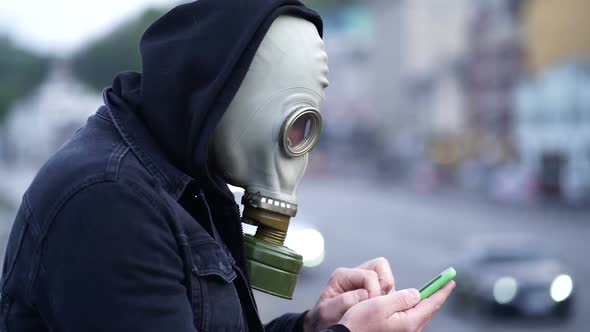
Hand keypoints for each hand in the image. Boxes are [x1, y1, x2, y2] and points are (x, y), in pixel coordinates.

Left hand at [303, 257, 394, 331]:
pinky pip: (386, 286)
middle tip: (378, 302)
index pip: (369, 275)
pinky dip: (386, 296)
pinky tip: (377, 307)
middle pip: (380, 266)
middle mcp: (354, 273)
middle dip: (384, 284)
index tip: (370, 307)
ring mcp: (363, 279)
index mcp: (342, 275)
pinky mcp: (370, 287)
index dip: (374, 290)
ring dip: (386, 291)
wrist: (322, 323)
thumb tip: (364, 294)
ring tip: (377, 306)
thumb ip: (344, 301)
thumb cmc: (322, 318)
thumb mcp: (328, 311)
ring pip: (385, 275)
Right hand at [339, 281, 454, 331]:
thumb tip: (417, 294)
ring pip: (422, 314)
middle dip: (436, 295)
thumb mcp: (380, 304)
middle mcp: (411, 329)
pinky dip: (418, 307)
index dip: (441, 290)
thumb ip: (401, 297)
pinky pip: (414, 317)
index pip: (431, 303)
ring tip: (432, 291)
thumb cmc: (360, 322)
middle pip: (429, 309)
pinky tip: (414, 303)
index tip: (450, 280)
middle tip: (445, 283)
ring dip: (427, 301)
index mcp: (409, 322)